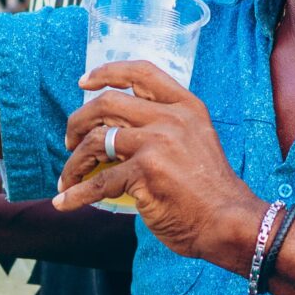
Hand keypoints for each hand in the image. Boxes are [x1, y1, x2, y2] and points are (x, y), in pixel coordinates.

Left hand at [52, 61, 259, 266]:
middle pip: (108, 103)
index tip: (85, 82)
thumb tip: (118, 132)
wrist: (229, 222)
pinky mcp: (145, 173)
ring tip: (68, 176)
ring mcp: (157, 143)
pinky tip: (65, 202)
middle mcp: (170, 118)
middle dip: (79, 120)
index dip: (107, 72)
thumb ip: (166, 128)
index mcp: (186, 107)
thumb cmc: (211, 190)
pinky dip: (76, 193)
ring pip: (97, 140)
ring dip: (74, 160)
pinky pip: (98, 182)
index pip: (141, 73)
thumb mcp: (197, 141)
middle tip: (70, 140)